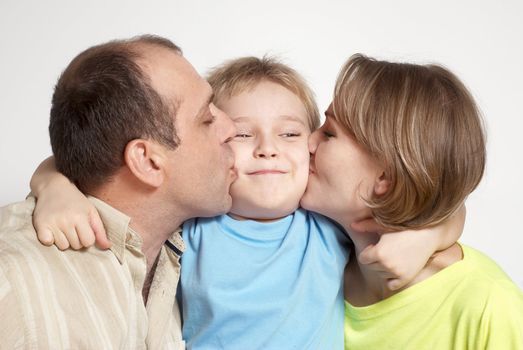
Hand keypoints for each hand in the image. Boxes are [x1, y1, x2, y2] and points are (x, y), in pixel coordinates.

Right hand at [30, 158, 109, 249]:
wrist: (53, 187)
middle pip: (76, 246)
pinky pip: (47, 243)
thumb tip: (106, 246)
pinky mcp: (40, 225)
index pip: (88, 242)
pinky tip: (52, 230)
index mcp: (80, 217)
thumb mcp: (91, 212)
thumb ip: (100, 230)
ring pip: (62, 246)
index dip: (87, 238)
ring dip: (64, 240)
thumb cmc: (75, 200)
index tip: (84, 230)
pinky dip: (50, 239)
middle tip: (73, 226)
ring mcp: (52, 223)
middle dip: (76, 239)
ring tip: (63, 227)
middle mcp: (66, 221)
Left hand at [350, 208, 464, 290]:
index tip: (377, 246)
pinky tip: (397, 267)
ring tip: (393, 256)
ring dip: (383, 268)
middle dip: (375, 260)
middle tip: (387, 250)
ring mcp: (396, 273)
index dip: (369, 252)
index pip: (363, 259)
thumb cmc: (404, 229)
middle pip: (371, 267)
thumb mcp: (384, 226)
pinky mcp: (406, 279)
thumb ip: (367, 226)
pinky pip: (391, 285)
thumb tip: (352, 225)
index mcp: (379, 253)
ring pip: (380, 275)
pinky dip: (391, 279)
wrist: (428, 235)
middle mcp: (386, 265)